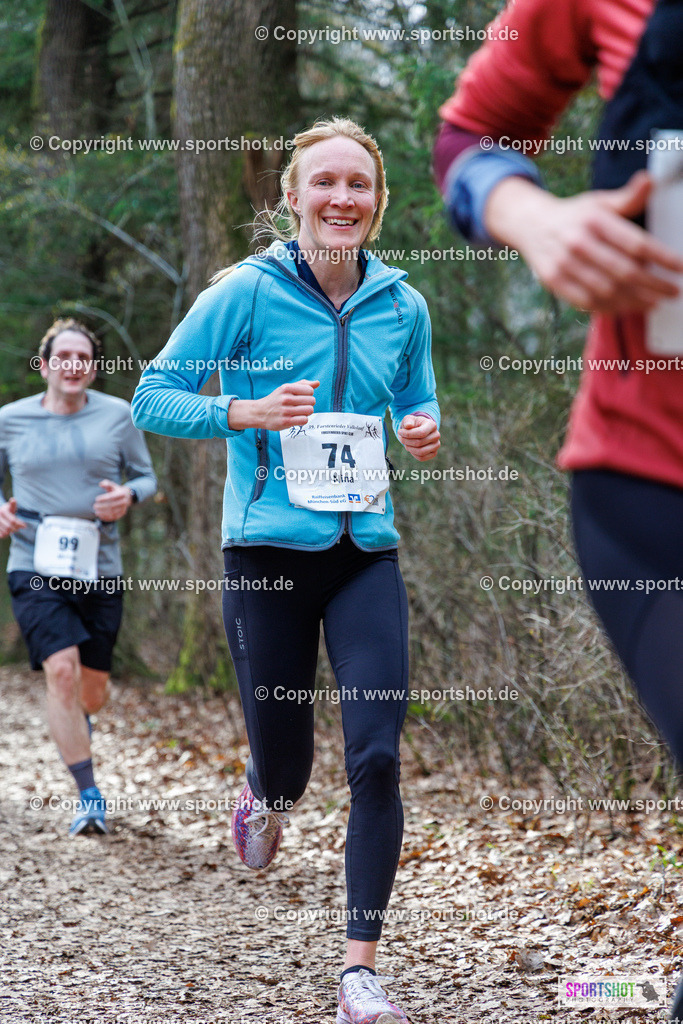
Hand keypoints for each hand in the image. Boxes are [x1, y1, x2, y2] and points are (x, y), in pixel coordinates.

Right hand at [0, 497, 25, 538]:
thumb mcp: (10, 507)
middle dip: (16, 528)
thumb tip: (13, 499)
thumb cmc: (6, 511)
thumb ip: (13, 504)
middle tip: (19, 528)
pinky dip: (6, 535)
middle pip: (9, 527)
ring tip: (13, 529)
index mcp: (2, 512)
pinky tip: (8, 531)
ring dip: (11, 532)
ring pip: (5, 532)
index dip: (20, 524)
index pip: (13, 521)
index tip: (25, 526)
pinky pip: (1, 535)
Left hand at [93, 480, 133, 521]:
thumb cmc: (116, 490)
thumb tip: (101, 484)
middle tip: (94, 506)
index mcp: (121, 494)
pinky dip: (106, 517)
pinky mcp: (122, 514)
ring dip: (103, 513)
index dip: (104, 498)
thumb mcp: (112, 485)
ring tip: (96, 512)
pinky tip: (100, 516)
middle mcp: (124, 502)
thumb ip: (106, 483)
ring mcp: (123, 508)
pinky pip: (114, 517)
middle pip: (112, 505)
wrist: (127, 496)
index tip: (96, 499)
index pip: (112, 497)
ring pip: (112, 512)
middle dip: (102, 507)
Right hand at [228, 380, 319, 430]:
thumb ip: (302, 385)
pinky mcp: (286, 422)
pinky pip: (304, 420)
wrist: (259, 413)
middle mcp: (285, 398)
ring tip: (299, 412)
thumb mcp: (286, 388)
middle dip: (308, 404)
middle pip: (312, 401)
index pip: (310, 390)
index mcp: (286, 388)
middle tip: (300, 406)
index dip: (308, 394)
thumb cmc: (275, 400)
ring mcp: (285, 410)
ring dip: (306, 412)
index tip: (302, 397)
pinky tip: (296, 418)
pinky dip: (303, 420)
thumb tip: (317, 383)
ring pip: (309, 410)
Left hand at [398, 414, 439, 461]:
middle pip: (419, 443)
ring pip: (421, 452)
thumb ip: (407, 421)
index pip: (421, 433)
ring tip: (406, 443)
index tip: (400, 432)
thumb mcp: (409, 419)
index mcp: (432, 425)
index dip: (408, 434)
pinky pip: (421, 458)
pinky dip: (413, 454)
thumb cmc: (413, 424)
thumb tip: (408, 426)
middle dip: (406, 441)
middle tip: (401, 438)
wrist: (417, 430)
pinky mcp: (433, 453)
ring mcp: (436, 445)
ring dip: (409, 448)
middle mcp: (436, 435)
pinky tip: (411, 447)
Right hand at [485, 171, 682, 312]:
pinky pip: (587, 301)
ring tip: (654, 302)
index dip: (661, 258)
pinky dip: (610, 308)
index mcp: (595, 220)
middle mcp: (578, 242)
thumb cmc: (574, 215)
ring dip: (635, 300)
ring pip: (607, 290)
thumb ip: (628, 197)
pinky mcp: (554, 281)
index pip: (636, 244)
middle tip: (671, 291)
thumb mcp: (599, 201)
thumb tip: (650, 181)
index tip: (679, 268)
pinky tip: (627, 307)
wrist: (531, 224)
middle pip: (624, 271)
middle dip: (653, 285)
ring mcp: (564, 264)